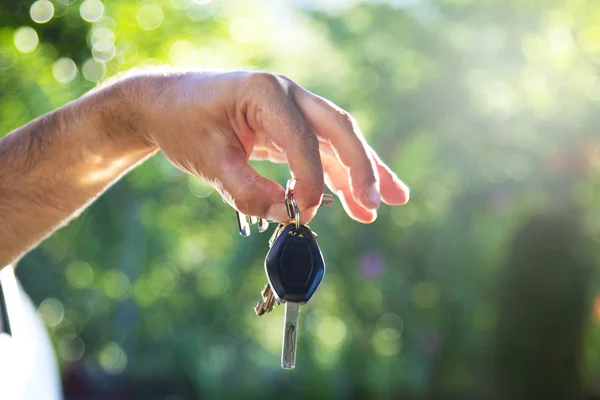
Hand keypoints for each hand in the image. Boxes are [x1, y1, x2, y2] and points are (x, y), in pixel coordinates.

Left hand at [117, 70, 408, 222]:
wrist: (165, 105)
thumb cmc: (184, 125)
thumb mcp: (209, 162)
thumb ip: (248, 190)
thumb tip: (288, 216)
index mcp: (265, 92)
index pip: (303, 139)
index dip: (310, 180)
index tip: (303, 214)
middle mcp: (287, 94)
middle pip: (338, 129)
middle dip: (362, 168)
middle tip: (376, 205)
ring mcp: (291, 108)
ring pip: (338, 140)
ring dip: (362, 172)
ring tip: (385, 205)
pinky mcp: (289, 126)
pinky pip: (323, 150)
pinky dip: (341, 174)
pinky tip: (357, 198)